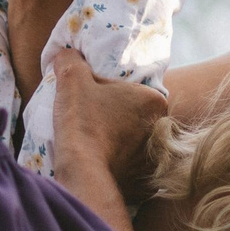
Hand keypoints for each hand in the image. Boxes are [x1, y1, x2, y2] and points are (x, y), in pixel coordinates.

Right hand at [50, 52, 167, 199]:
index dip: (110, 90)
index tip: (93, 97)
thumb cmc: (82, 121)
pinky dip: (114, 156)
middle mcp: (162, 127)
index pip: (133, 88)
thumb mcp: (72, 80)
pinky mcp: (143, 177)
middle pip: (133, 113)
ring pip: (130, 136)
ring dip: (115, 135)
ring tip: (91, 136)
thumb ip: (71, 60)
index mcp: (155, 100)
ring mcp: (155, 154)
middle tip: (90, 115)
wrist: (83, 170)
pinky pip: (127, 159)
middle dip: (114, 113)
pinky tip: (96, 154)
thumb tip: (66, 53)